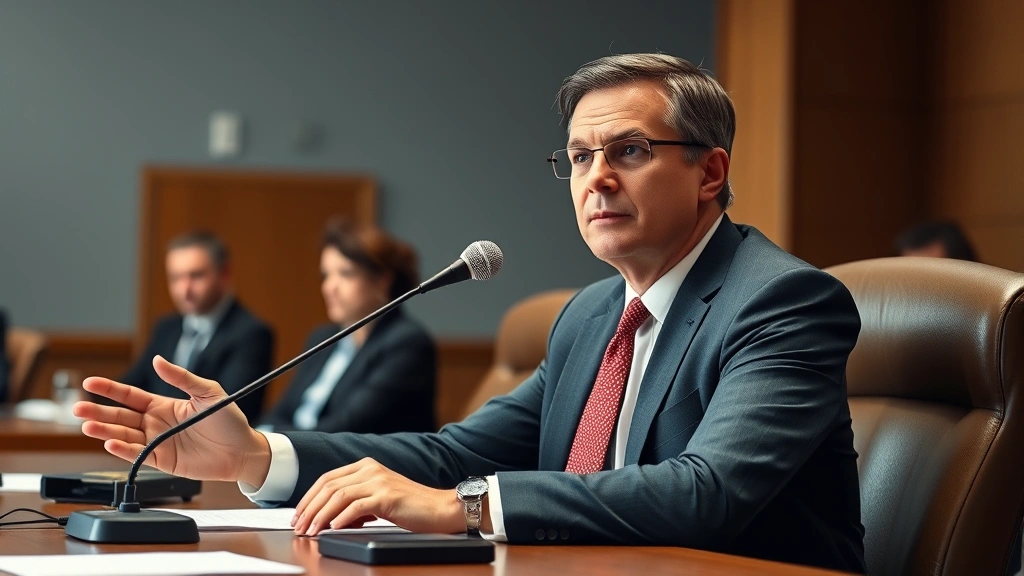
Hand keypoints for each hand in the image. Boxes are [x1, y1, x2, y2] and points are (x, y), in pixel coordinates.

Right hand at [73, 355, 270, 485]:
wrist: (243, 449)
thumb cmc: (229, 420)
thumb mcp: (208, 392)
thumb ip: (182, 378)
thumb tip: (158, 361)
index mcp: (163, 405)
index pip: (130, 396)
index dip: (110, 389)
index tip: (89, 383)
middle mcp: (156, 424)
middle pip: (120, 417)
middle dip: (97, 411)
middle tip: (77, 408)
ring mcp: (157, 443)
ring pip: (123, 436)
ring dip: (104, 431)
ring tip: (86, 426)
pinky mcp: (162, 461)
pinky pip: (138, 455)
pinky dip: (123, 450)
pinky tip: (110, 443)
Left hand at [291, 457, 465, 535]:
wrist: (441, 508)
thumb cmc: (412, 507)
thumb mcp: (379, 500)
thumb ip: (356, 503)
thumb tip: (331, 519)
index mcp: (366, 465)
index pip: (327, 478)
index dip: (308, 497)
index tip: (298, 515)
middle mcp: (370, 469)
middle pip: (328, 486)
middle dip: (309, 508)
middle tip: (299, 527)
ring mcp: (379, 481)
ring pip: (338, 496)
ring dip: (320, 516)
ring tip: (312, 531)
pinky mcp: (387, 496)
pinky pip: (356, 506)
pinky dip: (341, 518)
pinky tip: (333, 528)